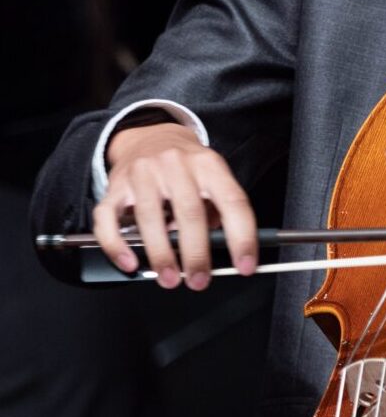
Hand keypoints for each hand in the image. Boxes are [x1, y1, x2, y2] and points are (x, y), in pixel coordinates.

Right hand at [93, 123, 257, 289]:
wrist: (151, 136)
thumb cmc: (186, 166)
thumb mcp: (211, 176)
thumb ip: (217, 208)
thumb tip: (223, 248)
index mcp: (209, 165)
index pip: (232, 201)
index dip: (242, 236)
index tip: (245, 265)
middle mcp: (177, 165)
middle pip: (190, 212)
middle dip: (196, 253)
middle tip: (200, 280)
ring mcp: (144, 173)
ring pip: (150, 218)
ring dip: (161, 255)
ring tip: (170, 278)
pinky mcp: (115, 186)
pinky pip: (108, 219)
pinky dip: (117, 245)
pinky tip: (130, 263)